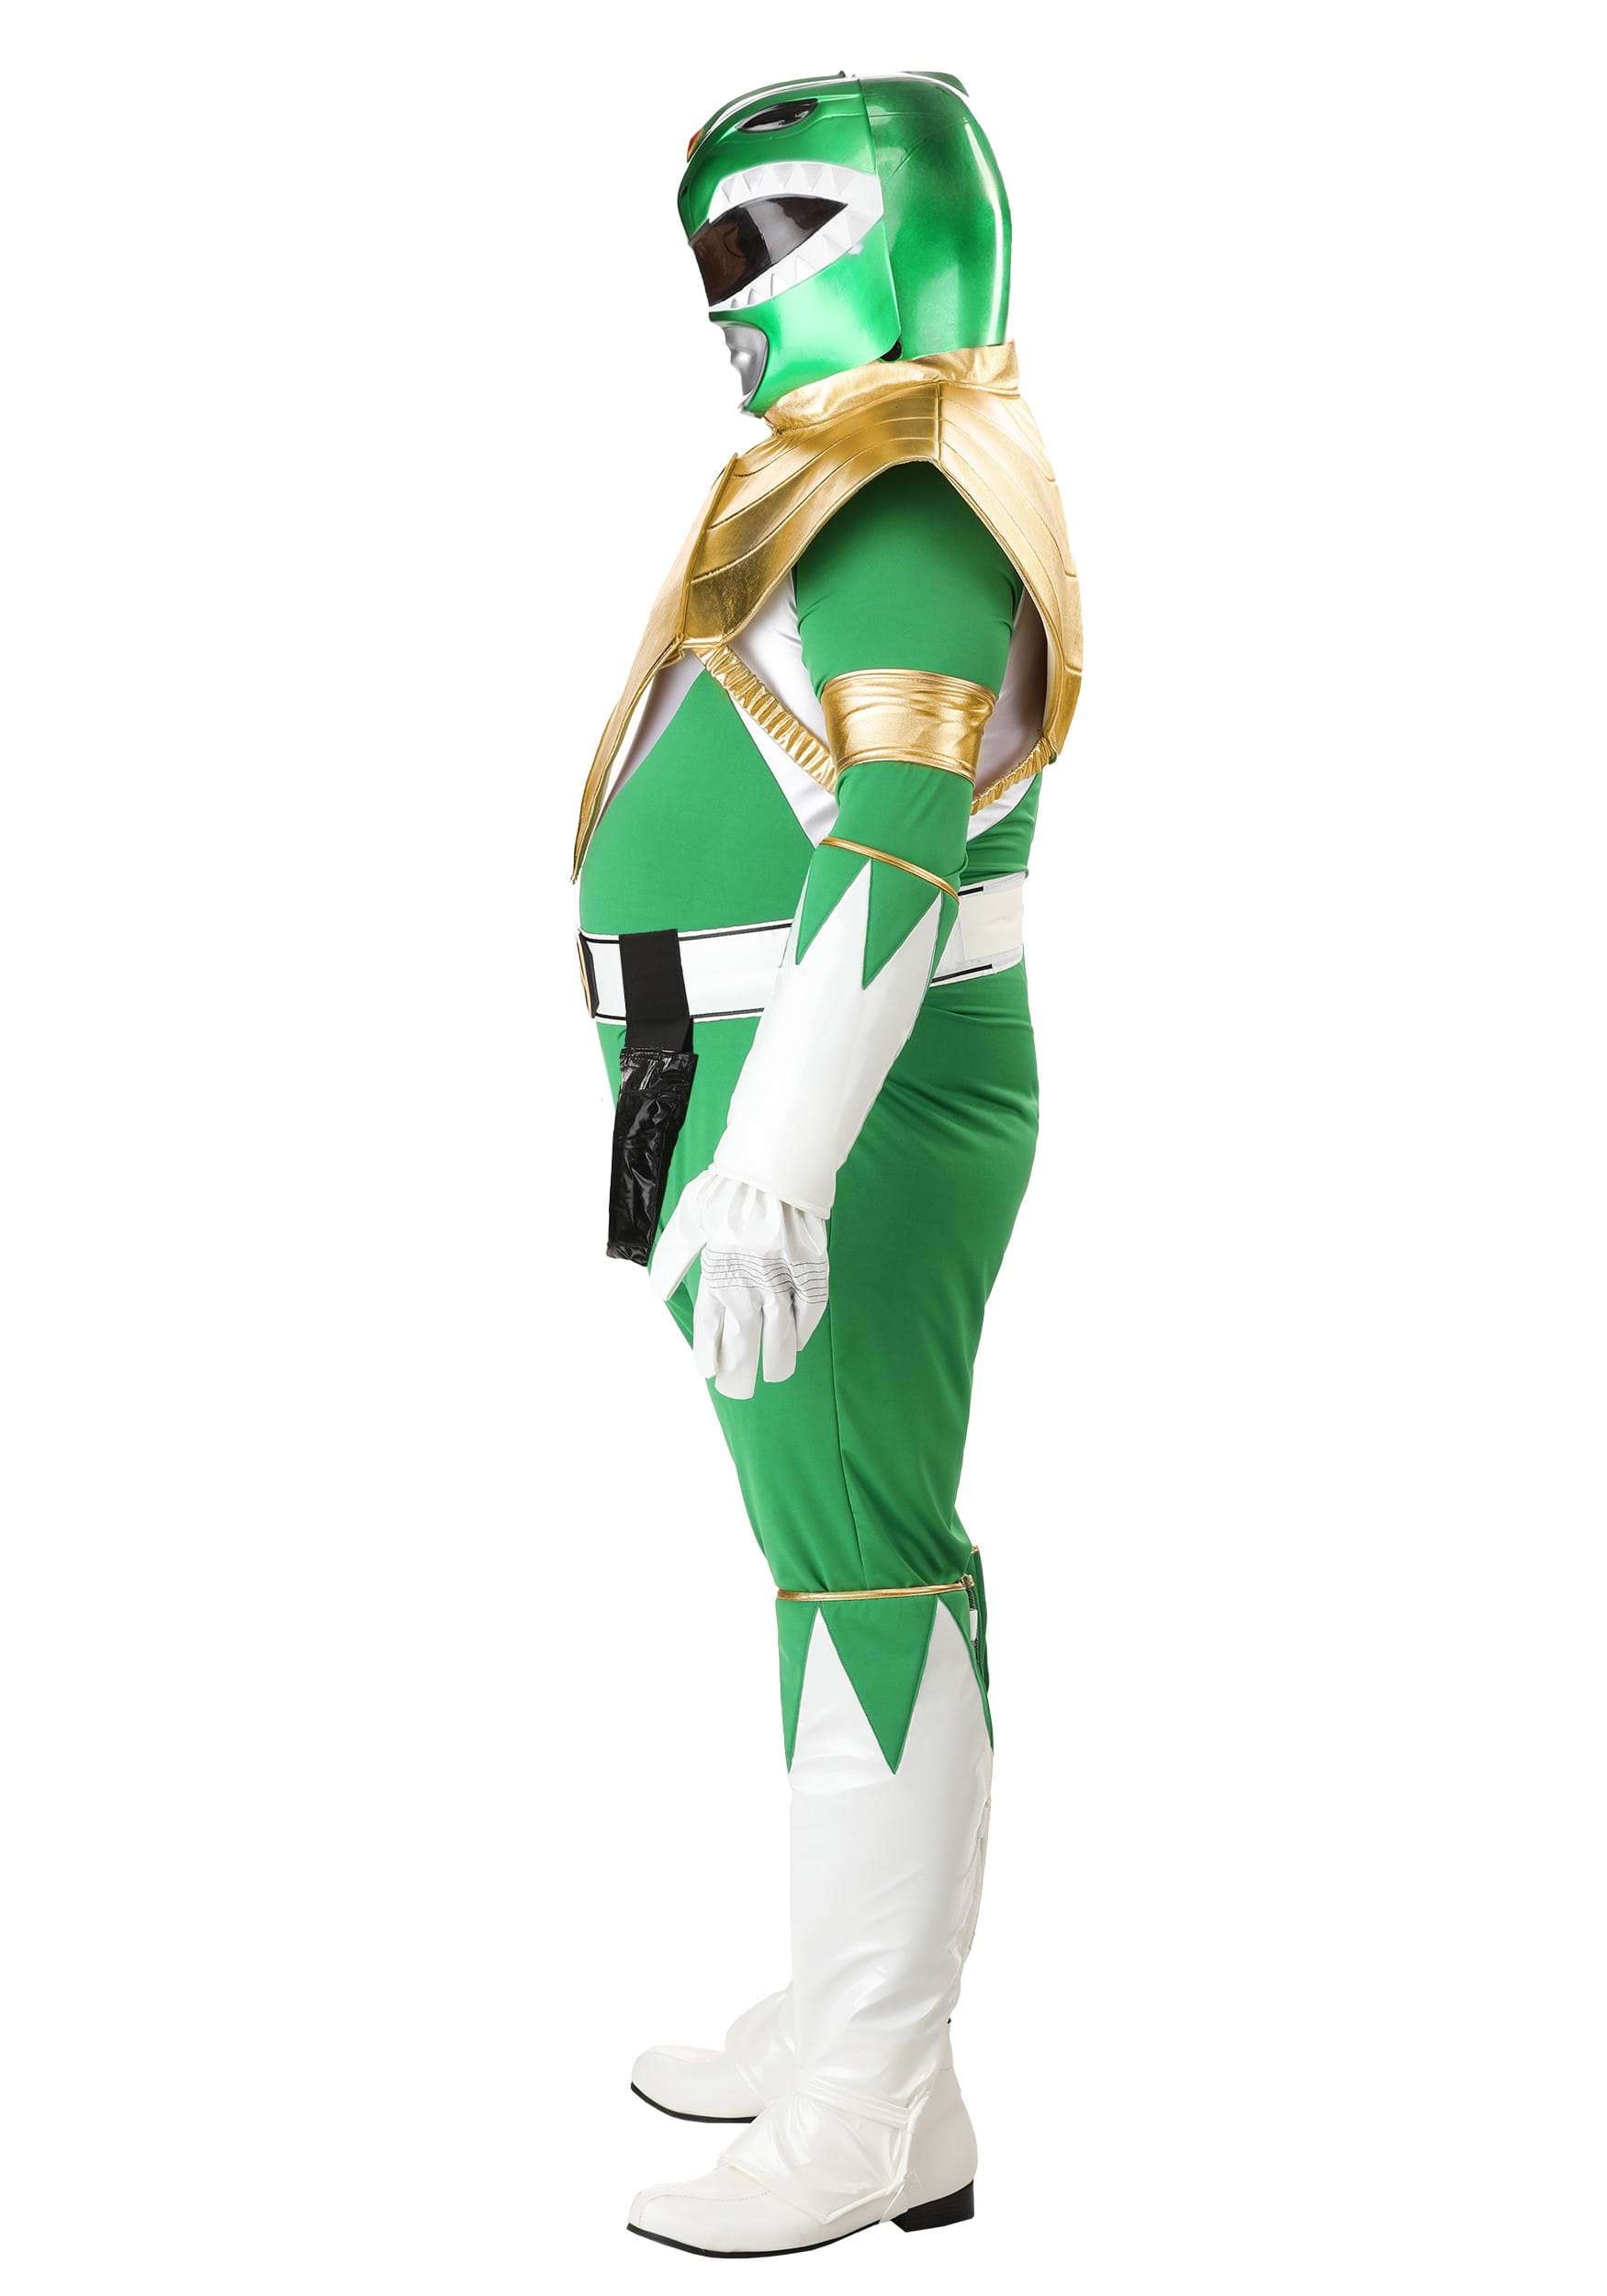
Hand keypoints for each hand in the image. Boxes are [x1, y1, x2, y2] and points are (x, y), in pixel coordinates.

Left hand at [650, 1167, 828, 1399]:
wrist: (772, 1159)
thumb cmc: (725, 1187)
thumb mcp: (689, 1217)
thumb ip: (674, 1256)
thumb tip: (659, 1292)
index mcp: (718, 1266)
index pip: (710, 1321)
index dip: (710, 1350)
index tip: (709, 1372)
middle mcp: (749, 1274)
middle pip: (745, 1333)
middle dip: (741, 1366)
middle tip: (738, 1391)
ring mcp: (782, 1270)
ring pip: (781, 1325)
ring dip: (778, 1354)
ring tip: (777, 1375)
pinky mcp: (811, 1261)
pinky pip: (811, 1301)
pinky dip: (807, 1324)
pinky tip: (800, 1339)